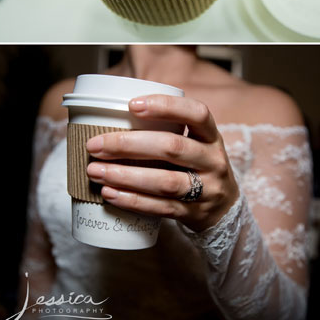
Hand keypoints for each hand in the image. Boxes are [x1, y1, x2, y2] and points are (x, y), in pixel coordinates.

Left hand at [85, 94, 239, 231]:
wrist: (225, 210)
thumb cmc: (198, 168)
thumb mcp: (196, 145)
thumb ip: (168, 132)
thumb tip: (113, 118)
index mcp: (212, 137)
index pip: (197, 114)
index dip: (166, 106)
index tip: (132, 105)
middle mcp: (213, 161)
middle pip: (173, 148)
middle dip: (129, 145)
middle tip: (95, 145)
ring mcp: (207, 189)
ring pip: (165, 181)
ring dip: (126, 176)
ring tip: (96, 171)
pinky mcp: (194, 213)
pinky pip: (161, 207)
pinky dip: (132, 200)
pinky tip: (110, 193)